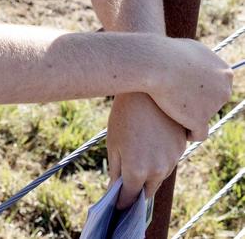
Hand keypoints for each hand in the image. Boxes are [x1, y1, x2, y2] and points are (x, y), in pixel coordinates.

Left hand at [107, 92, 185, 207]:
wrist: (146, 90)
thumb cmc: (123, 115)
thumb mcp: (113, 143)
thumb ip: (116, 171)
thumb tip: (115, 191)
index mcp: (136, 170)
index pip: (129, 198)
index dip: (121, 202)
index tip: (115, 203)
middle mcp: (157, 170)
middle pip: (147, 192)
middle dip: (136, 191)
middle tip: (125, 185)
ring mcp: (172, 159)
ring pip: (159, 178)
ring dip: (148, 175)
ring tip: (135, 159)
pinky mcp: (181, 148)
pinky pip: (169, 162)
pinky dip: (159, 160)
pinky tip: (149, 144)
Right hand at [149, 38, 232, 140]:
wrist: (156, 62)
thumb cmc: (167, 51)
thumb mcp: (190, 48)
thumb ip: (200, 60)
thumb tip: (200, 64)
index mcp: (224, 72)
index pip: (216, 86)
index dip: (198, 88)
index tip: (182, 87)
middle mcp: (224, 90)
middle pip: (213, 102)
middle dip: (197, 102)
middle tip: (174, 98)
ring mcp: (213, 106)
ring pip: (203, 116)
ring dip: (189, 115)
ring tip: (167, 108)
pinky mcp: (200, 120)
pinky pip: (199, 133)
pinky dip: (190, 133)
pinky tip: (176, 129)